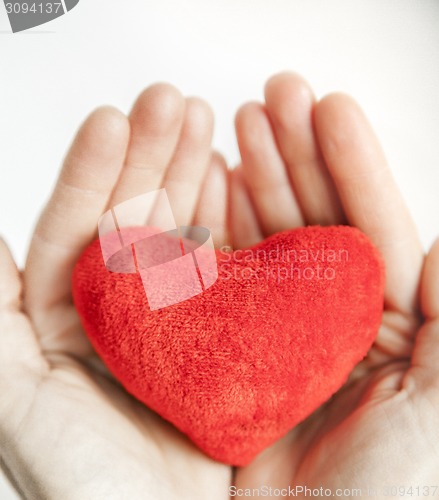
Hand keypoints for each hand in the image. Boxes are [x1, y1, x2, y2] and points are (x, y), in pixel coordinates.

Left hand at [0, 84, 230, 499]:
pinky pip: (222, 263)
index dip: (93, 171)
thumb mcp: (18, 405)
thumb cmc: (86, 487)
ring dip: (190, 173)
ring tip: (207, 122)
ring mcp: (172, 312)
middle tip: (172, 100)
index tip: (114, 120)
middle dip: (150, 154)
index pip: (77, 226)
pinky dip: (228, 220)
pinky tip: (233, 181)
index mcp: (67, 313)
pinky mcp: (216, 328)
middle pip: (133, 213)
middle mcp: (120, 305)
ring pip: (180, 227)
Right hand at [230, 73, 438, 491]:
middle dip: (297, 153)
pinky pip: (226, 274)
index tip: (328, 107)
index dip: (352, 165)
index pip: (370, 226)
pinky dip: (219, 227)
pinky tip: (213, 183)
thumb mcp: (437, 407)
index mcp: (385, 319)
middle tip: (276, 94)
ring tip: (240, 122)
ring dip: (258, 176)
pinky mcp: (232, 342)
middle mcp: (330, 313)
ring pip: (268, 235)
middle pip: (315, 217)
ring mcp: (277, 324)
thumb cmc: (384, 494)